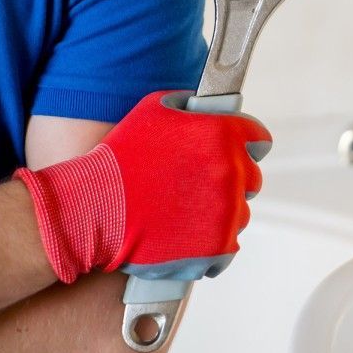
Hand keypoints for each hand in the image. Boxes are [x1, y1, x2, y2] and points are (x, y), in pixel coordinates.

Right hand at [16, 91, 271, 282]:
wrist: (93, 210)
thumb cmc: (118, 159)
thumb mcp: (152, 111)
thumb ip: (188, 105)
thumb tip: (204, 105)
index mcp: (222, 135)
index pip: (259, 140)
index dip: (246, 144)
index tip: (237, 151)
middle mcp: (231, 172)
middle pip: (251, 178)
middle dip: (231, 180)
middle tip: (200, 185)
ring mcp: (227, 212)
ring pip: (239, 214)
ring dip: (221, 213)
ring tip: (186, 212)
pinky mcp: (217, 247)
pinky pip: (228, 246)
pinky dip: (213, 245)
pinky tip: (192, 238)